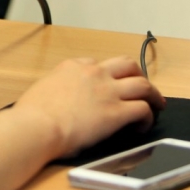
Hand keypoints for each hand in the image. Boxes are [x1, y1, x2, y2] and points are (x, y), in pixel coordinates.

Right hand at [14, 56, 165, 158]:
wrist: (37, 126)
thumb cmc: (32, 115)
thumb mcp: (42, 89)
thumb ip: (56, 89)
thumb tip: (59, 100)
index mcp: (73, 67)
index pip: (97, 63)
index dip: (107, 74)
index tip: (108, 84)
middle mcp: (94, 73)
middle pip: (127, 65)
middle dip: (138, 74)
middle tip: (143, 86)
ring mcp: (108, 92)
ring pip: (142, 84)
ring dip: (153, 94)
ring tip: (156, 104)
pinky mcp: (117, 112)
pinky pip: (143, 109)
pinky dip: (147, 117)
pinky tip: (144, 125)